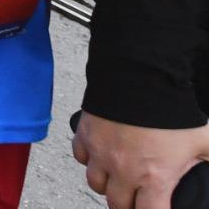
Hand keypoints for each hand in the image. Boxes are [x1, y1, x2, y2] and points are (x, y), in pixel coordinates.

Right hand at [73, 111, 208, 208]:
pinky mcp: (86, 135)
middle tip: (136, 199)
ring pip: (95, 183)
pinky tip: (99, 155)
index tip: (157, 208)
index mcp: (153, 178)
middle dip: (127, 205)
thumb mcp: (202, 140)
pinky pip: (80, 157)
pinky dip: (88, 160)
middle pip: (118, 204)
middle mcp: (123, 171)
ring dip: (106, 185)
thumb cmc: (168, 111)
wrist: (138, 80)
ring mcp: (100, 153)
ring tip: (117, 180)